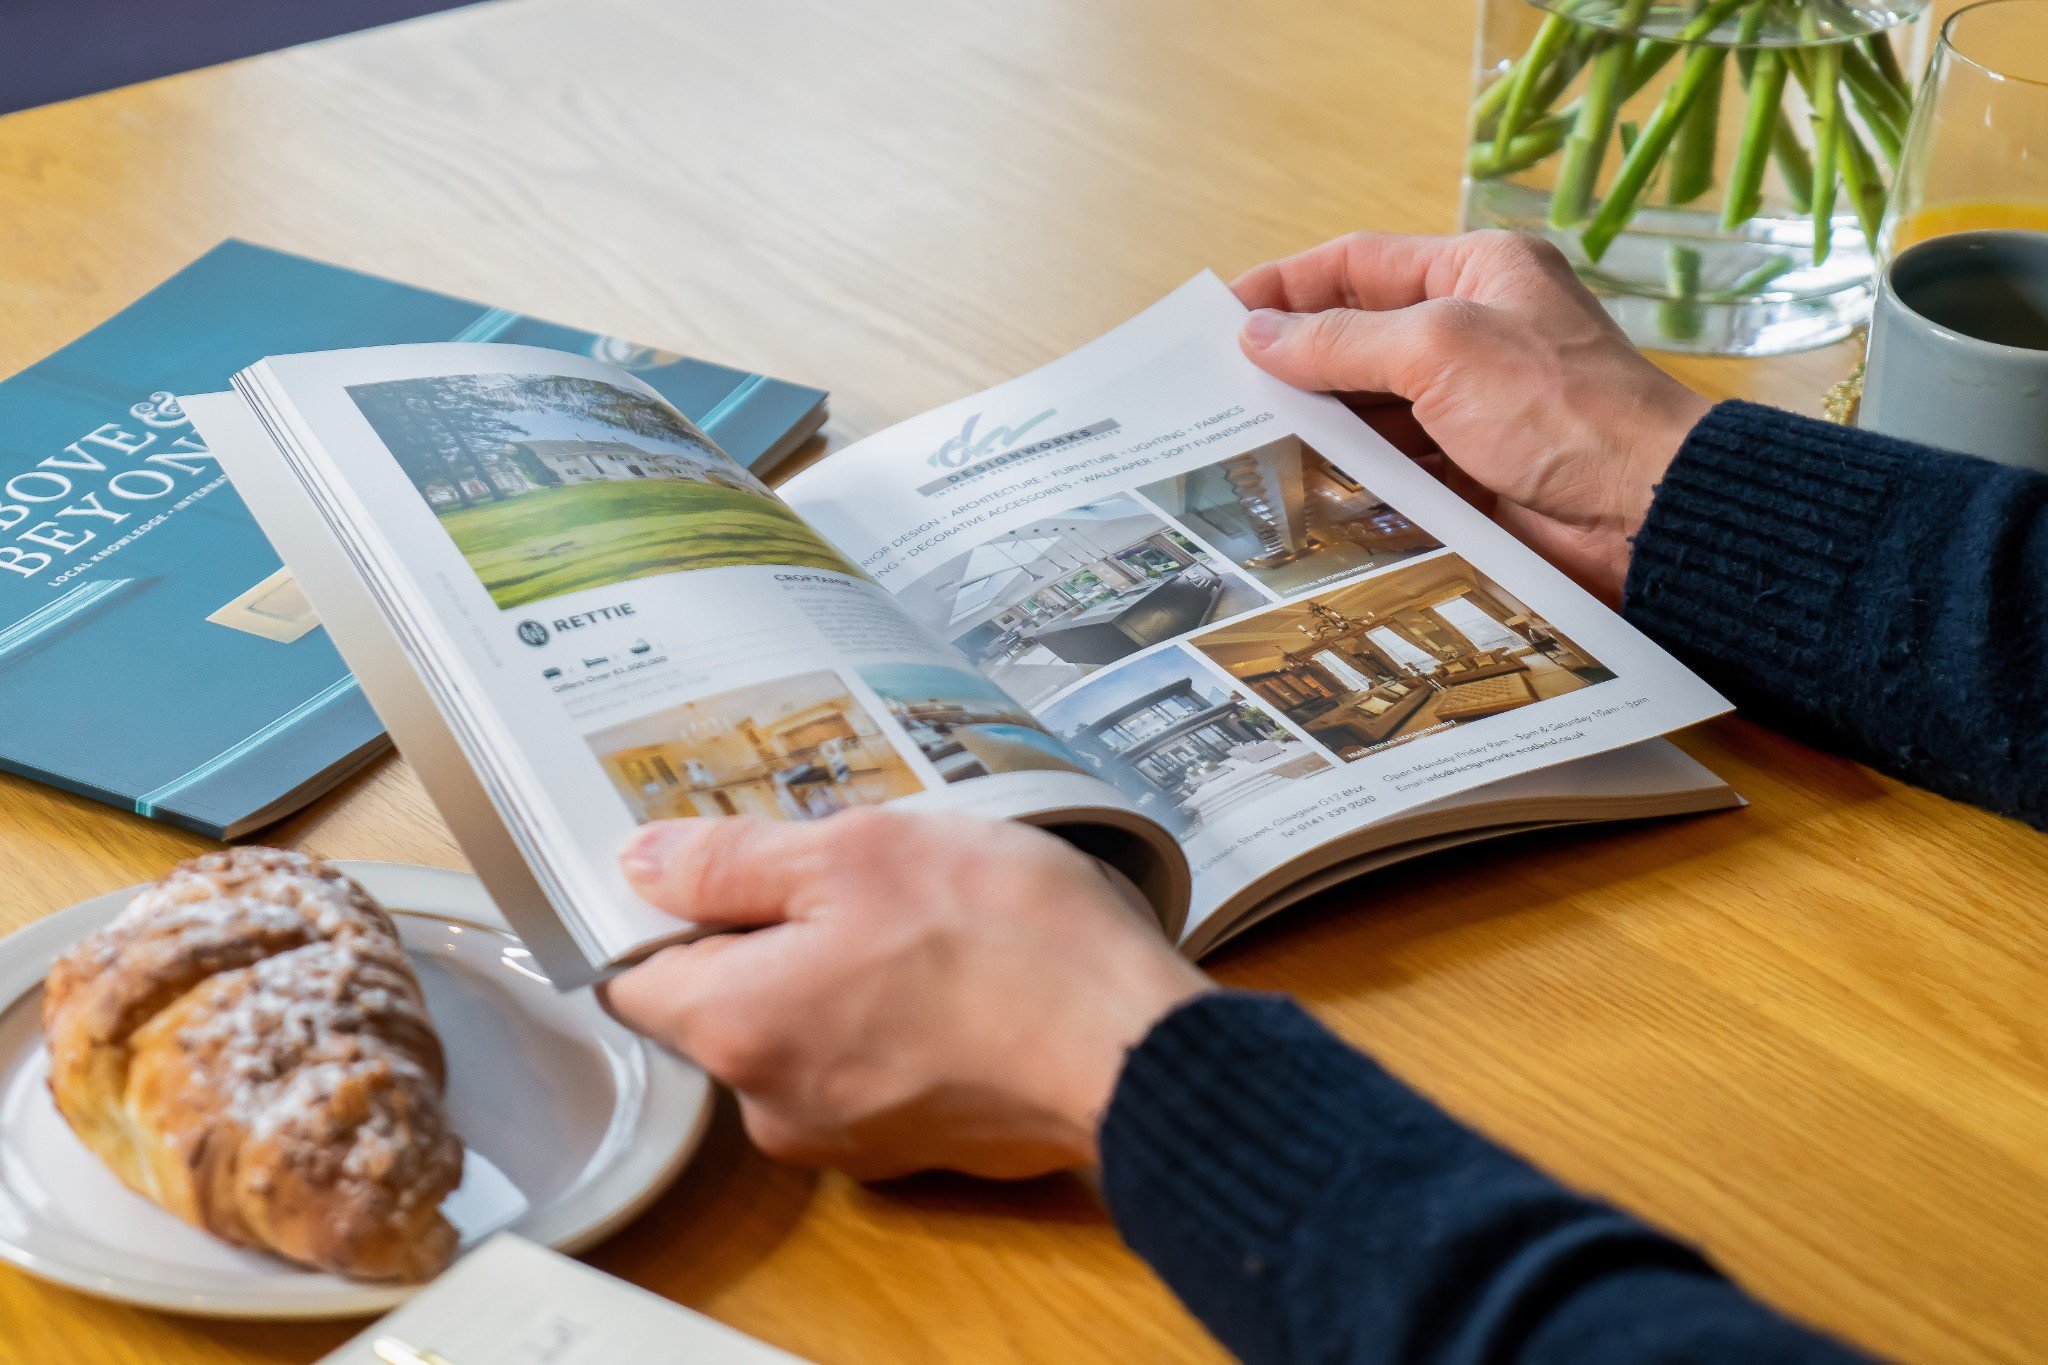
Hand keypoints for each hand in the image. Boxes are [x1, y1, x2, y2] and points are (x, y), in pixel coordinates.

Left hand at [603, 810, 1211, 1180]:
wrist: (1136, 1053)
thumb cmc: (1002, 943)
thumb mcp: (857, 853)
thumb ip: (733, 861)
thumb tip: (642, 864)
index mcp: (735, 1028)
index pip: (639, 974)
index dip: (673, 907)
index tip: (734, 859)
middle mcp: (772, 1105)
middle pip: (727, 1001)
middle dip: (777, 930)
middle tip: (855, 869)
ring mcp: (846, 1136)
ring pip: (805, 1027)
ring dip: (844, 968)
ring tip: (922, 913)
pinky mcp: (913, 1143)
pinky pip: (870, 1062)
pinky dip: (896, 1014)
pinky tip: (957, 968)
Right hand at [1232, 230, 1712, 603]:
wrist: (1645, 513)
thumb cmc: (1564, 410)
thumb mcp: (1441, 349)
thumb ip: (1342, 341)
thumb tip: (1258, 336)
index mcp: (1476, 273)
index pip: (1358, 264)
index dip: (1286, 286)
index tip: (1221, 315)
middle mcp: (1472, 333)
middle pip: (1356, 338)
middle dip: (1292, 363)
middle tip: (1219, 390)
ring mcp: (1470, 408)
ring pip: (1367, 410)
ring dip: (1315, 426)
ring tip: (1246, 443)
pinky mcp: (1469, 473)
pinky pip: (1390, 469)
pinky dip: (1348, 477)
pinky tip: (1303, 488)